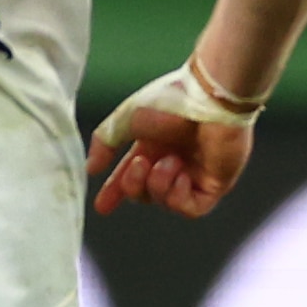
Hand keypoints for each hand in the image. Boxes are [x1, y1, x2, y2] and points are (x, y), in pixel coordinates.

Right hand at [86, 59, 263, 219]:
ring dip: (159, 185)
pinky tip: (181, 174)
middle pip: (145, 192)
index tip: (102, 206)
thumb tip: (91, 169)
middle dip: (134, 185)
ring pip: (166, 202)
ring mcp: (196, 172)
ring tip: (169, 161)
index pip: (131, 174)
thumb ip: (106, 143)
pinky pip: (191, 209)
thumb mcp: (126, 120)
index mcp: (153, 144)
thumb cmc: (170, 101)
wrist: (208, 98)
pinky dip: (178, 196)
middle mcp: (174, 159)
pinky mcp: (215, 183)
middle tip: (140, 164)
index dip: (115, 191)